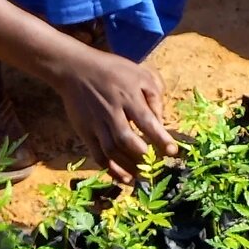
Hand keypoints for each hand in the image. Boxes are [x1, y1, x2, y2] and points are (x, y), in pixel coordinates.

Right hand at [53, 45, 177, 183]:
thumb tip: (161, 122)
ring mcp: (96, 123)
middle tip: (156, 166)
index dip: (160, 138)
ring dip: (128, 167)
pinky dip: (110, 169)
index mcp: (128, 96)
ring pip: (111, 151)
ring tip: (142, 176)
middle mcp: (112, 111)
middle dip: (143, 156)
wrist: (76, 70)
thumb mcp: (140, 74)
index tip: (173, 151)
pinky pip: (97, 155)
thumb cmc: (114, 71)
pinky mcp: (84, 132)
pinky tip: (123, 178)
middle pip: (126, 139)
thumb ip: (154, 97)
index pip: (147, 121)